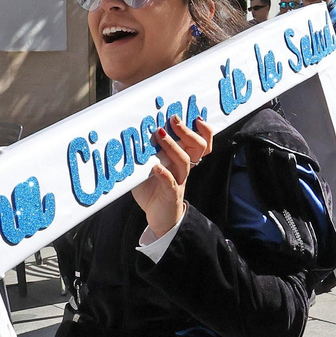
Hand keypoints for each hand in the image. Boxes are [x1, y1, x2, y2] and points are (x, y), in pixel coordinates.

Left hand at [133, 115, 213, 237]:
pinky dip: (164, 174)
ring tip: (160, 134)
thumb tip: (131, 131)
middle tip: (174, 119)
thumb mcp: (150, 166)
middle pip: (198, 148)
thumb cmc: (154, 190)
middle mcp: (183, 169)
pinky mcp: (171, 195)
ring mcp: (179, 181)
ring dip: (172, 146)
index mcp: (182, 160)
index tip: (195, 118)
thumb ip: (146, 151)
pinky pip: (170, 183)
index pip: (201, 143)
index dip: (204, 131)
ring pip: (184, 162)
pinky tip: (156, 167)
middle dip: (187, 132)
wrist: (159, 218)